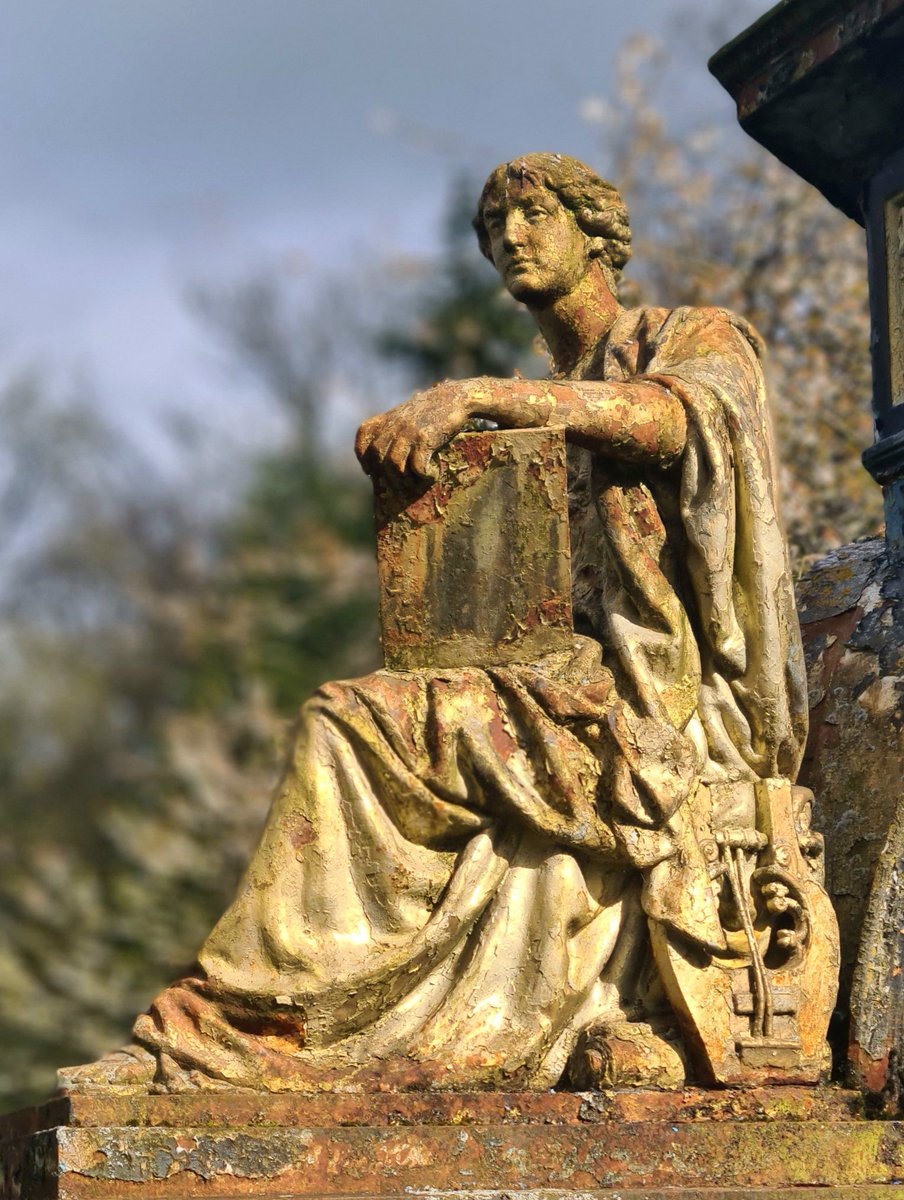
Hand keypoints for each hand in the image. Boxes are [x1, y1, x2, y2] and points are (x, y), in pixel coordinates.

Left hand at [355, 382, 470, 478]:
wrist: (456, 397)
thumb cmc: (435, 410)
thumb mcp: (408, 414)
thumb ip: (394, 428)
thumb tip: (387, 457)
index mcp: (388, 417)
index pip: (363, 434)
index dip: (363, 456)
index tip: (370, 471)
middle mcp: (395, 424)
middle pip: (377, 454)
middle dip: (385, 474)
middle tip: (398, 486)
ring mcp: (409, 431)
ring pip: (393, 464)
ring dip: (403, 480)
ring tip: (414, 484)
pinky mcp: (425, 438)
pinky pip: (417, 466)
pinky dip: (423, 475)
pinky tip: (432, 475)